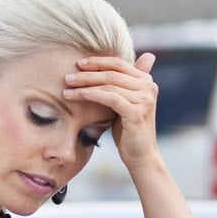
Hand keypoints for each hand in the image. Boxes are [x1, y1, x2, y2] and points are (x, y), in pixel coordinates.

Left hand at [63, 52, 159, 173]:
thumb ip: (120, 84)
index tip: (78, 63)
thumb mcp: (123, 102)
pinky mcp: (137, 112)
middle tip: (68, 77)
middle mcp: (148, 87)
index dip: (97, 62)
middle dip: (87, 73)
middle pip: (112, 73)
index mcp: (146, 80)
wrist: (140, 155)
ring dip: (85, 85)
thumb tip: (113, 67)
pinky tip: (79, 95)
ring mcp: (144, 99)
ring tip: (67, 88)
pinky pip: (110, 98)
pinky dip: (93, 95)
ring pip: (109, 84)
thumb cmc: (128, 130)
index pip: (118, 64)